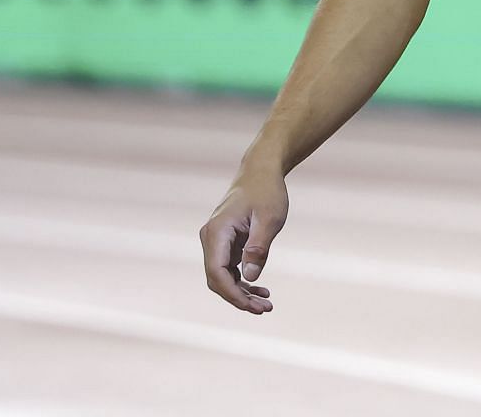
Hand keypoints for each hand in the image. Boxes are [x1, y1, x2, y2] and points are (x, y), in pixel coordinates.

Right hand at [199, 167, 288, 314]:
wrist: (261, 172)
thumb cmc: (266, 192)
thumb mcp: (270, 218)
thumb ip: (259, 247)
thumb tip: (249, 278)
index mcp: (217, 232)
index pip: (216, 273)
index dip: (233, 294)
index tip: (253, 306)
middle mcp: (210, 238)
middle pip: (217, 279)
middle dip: (238, 298)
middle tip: (265, 309)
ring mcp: (216, 242)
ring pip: (222, 277)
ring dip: (241, 292)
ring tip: (265, 304)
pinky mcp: (225, 243)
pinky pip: (228, 269)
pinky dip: (242, 281)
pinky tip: (259, 289)